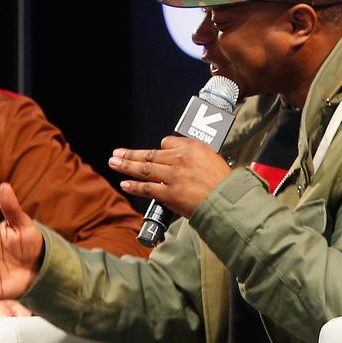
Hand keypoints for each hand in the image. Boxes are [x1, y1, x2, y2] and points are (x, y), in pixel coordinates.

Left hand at [109, 135, 231, 217]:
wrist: (227, 199)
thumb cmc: (222, 181)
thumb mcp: (211, 157)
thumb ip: (192, 154)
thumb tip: (175, 152)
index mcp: (191, 148)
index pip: (167, 142)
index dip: (158, 148)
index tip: (149, 152)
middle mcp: (179, 159)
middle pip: (149, 155)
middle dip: (130, 154)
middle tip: (116, 153)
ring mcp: (172, 177)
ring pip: (144, 169)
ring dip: (126, 166)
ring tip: (114, 163)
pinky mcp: (169, 193)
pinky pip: (147, 188)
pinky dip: (134, 186)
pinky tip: (124, 184)